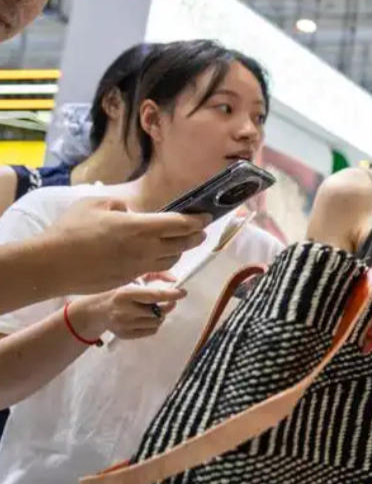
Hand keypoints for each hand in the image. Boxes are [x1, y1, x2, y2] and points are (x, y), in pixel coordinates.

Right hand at [47, 198, 209, 293]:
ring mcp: (138, 267)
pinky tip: (158, 256)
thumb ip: (120, 205)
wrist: (53, 265)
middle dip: (195, 236)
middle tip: (200, 230)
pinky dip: (162, 263)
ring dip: (180, 251)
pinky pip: (154, 271)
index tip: (206, 217)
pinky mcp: (129, 279)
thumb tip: (131, 212)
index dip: (197, 220)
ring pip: (172, 260)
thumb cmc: (71, 230)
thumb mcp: (96, 204)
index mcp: (140, 227)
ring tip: (180, 243)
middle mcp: (145, 249)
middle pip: (182, 244)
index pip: (180, 224)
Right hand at [71, 282, 186, 340]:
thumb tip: (173, 279)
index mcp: (124, 294)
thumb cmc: (116, 291)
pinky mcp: (125, 335)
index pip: (154, 296)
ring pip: (157, 322)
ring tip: (153, 308)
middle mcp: (123, 311)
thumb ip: (154, 275)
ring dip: (161, 315)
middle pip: (159, 311)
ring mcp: (124, 325)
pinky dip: (154, 324)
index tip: (182, 292)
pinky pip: (151, 331)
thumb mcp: (132, 278)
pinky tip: (146, 317)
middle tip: (169, 300)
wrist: (95, 311)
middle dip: (168, 305)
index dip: (172, 294)